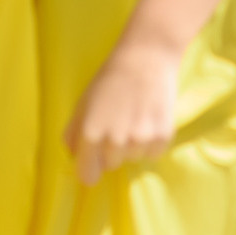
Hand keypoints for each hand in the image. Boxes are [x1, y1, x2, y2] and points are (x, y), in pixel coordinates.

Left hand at [64, 40, 185, 185]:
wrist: (146, 58)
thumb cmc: (110, 80)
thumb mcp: (83, 103)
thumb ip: (73, 134)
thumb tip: (74, 157)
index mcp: (91, 133)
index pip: (87, 176)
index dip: (90, 169)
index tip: (94, 162)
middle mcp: (115, 140)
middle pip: (112, 166)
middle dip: (112, 151)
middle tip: (119, 123)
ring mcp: (140, 139)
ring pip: (133, 159)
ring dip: (133, 145)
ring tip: (135, 117)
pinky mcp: (163, 135)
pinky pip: (153, 153)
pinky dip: (152, 141)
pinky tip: (149, 118)